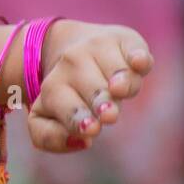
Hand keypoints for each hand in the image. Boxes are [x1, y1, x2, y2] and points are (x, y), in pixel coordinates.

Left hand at [27, 21, 153, 151]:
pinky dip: (139, 56)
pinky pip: (135, 48)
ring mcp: (99, 50)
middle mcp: (73, 64)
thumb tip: (82, 141)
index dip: (77, 118)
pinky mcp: (127, 41)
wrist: (72, 45)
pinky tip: (139, 61)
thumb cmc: (65, 95)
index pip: (64, 106)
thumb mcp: (44, 117)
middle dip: (99, 101)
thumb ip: (48, 136)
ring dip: (122, 82)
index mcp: (53, 87)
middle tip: (107, 115)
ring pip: (117, 72)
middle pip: (92, 88)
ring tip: (118, 90)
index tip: (90, 130)